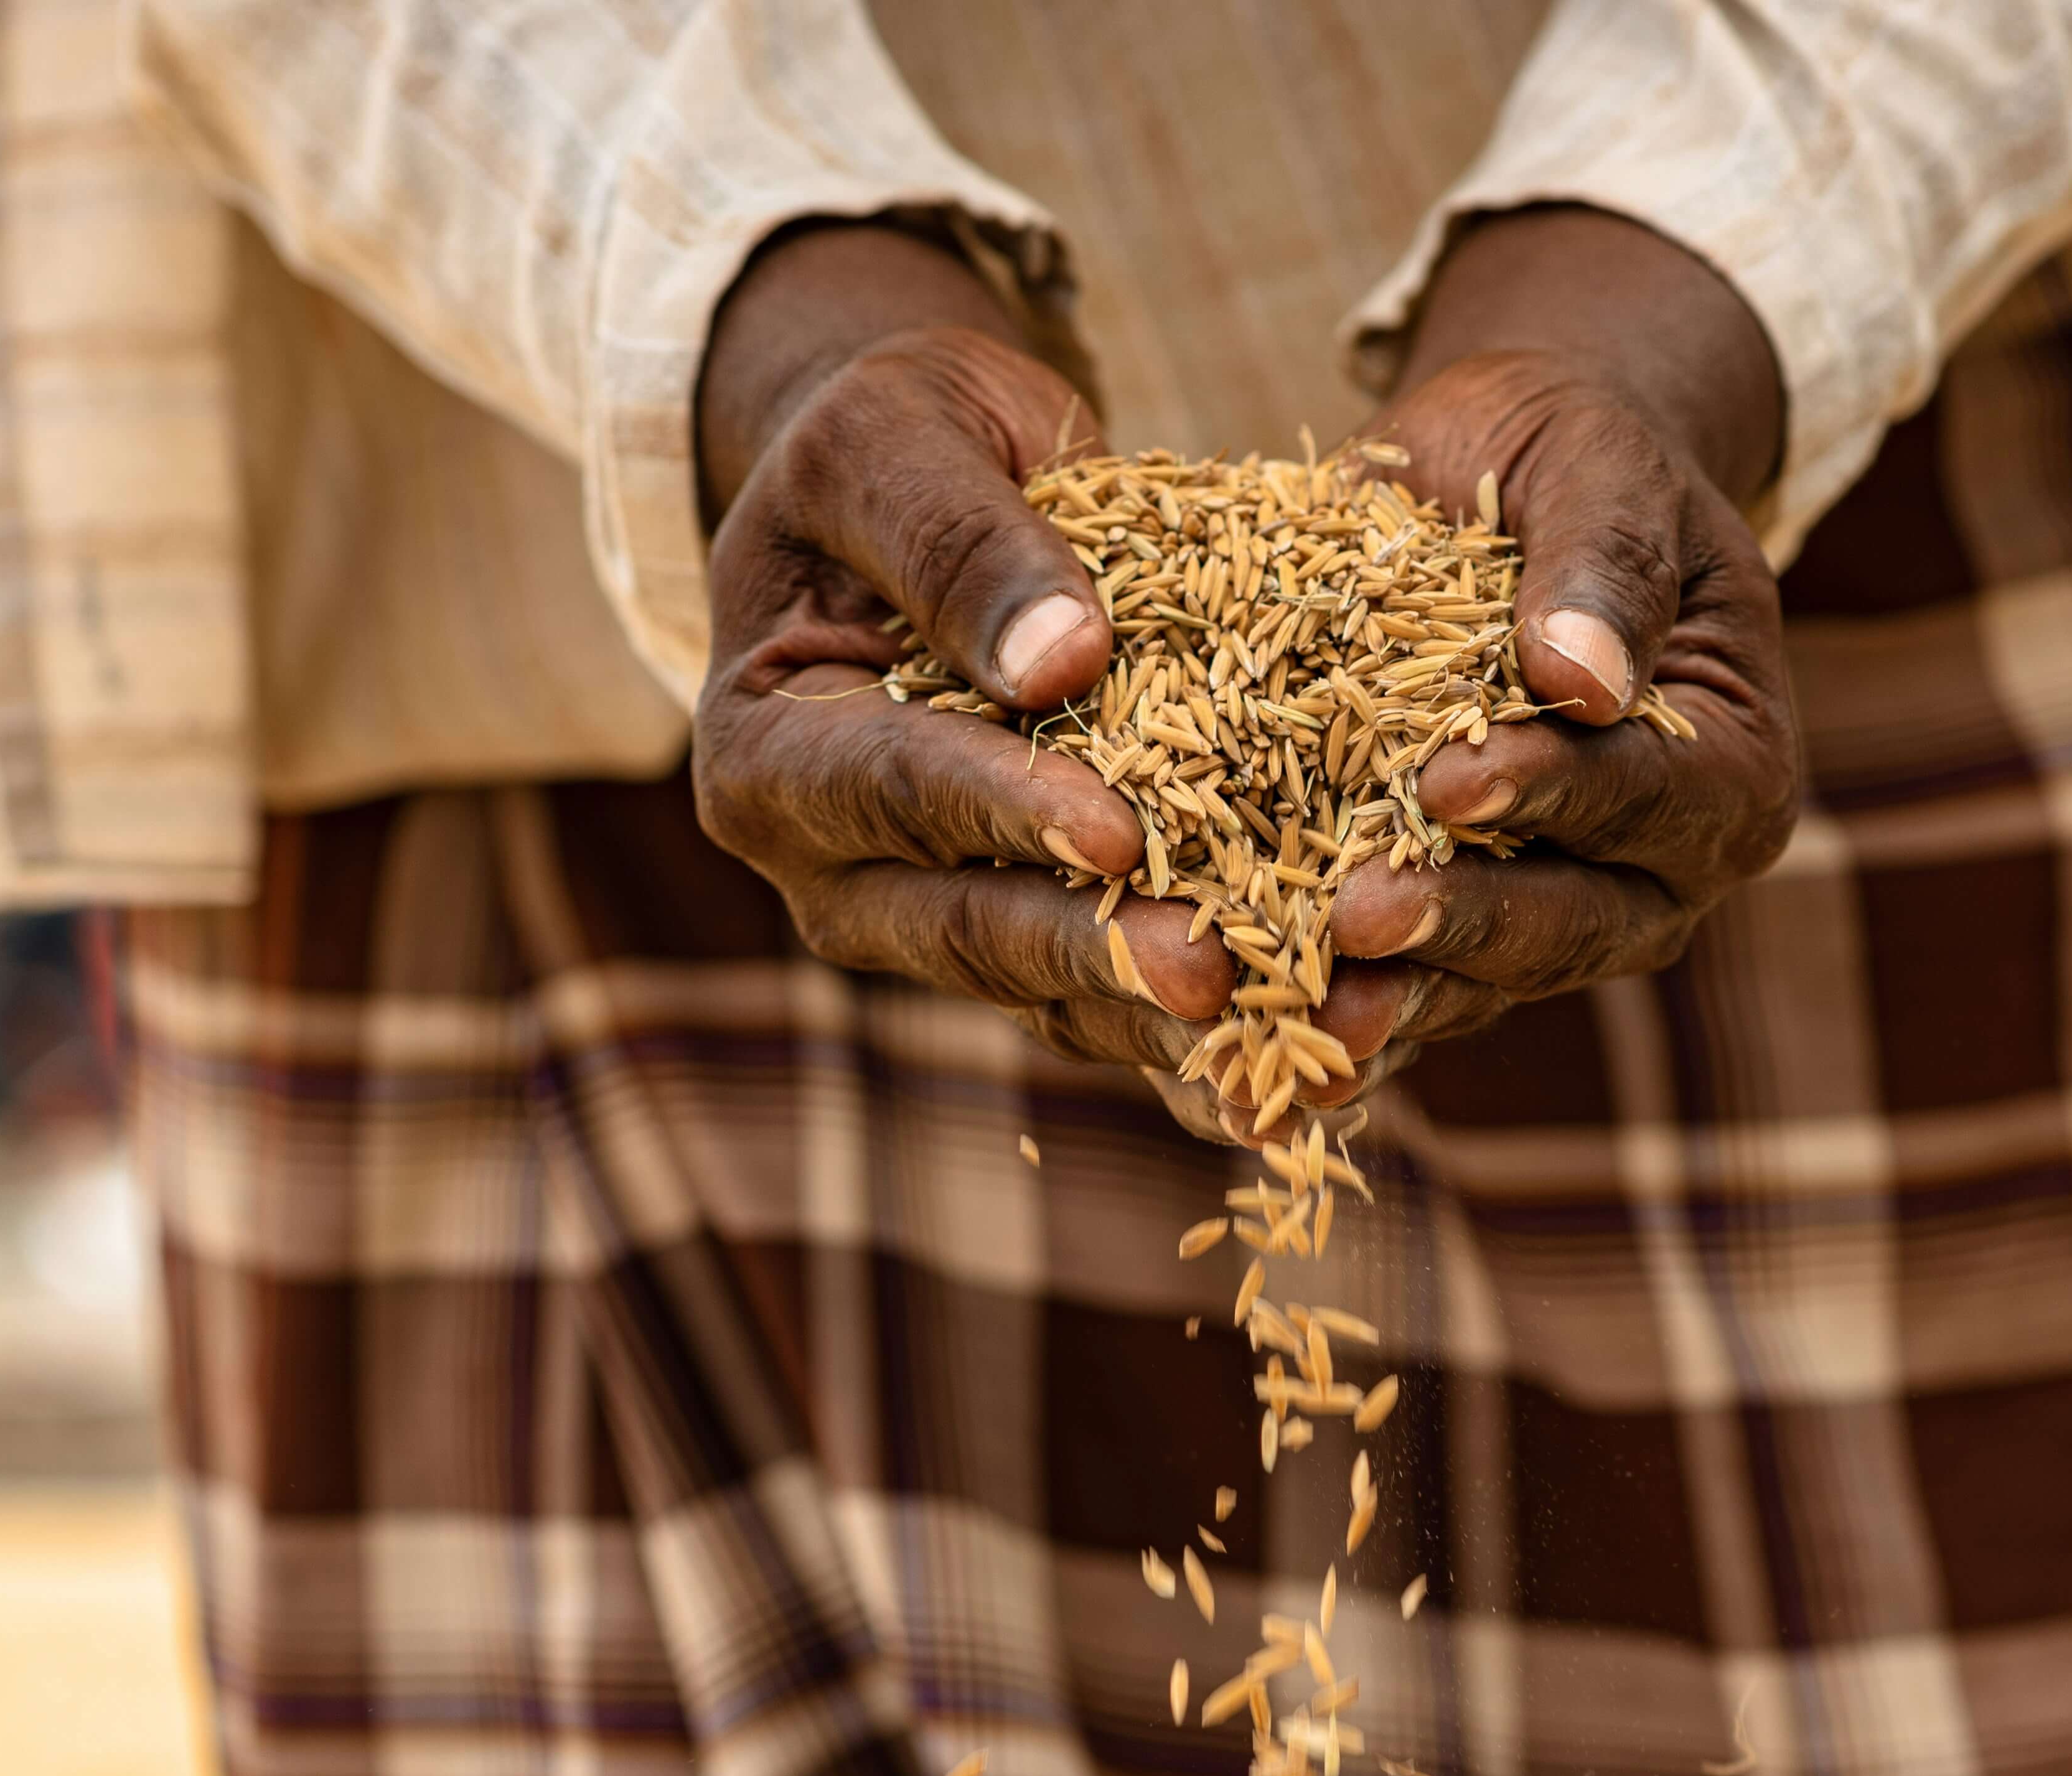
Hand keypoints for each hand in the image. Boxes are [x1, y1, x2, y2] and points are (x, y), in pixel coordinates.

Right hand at [688, 222, 1238, 1069]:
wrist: (922, 492)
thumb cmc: (895, 441)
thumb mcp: (901, 431)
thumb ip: (959, 538)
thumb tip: (1060, 662)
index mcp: (765, 747)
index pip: (887, 785)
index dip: (1000, 809)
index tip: (1117, 829)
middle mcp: (828, 866)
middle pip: (961, 927)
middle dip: (1092, 954)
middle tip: (1212, 978)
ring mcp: (923, 922)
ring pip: (1042, 993)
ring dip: (1162, 1022)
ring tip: (1283, 1038)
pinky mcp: (1020, 941)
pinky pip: (1105, 1001)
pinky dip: (1199, 1029)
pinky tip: (1305, 1049)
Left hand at [1317, 208, 1805, 1070]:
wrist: (1501, 483)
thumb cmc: (1569, 457)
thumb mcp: (1597, 464)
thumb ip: (1603, 560)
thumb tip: (1587, 679)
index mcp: (1731, 763)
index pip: (1648, 792)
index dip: (1553, 794)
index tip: (1453, 784)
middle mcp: (1661, 869)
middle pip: (1573, 920)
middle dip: (1465, 924)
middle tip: (1361, 919)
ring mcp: (1563, 916)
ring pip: (1485, 980)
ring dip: (1393, 1000)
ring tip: (1306, 1018)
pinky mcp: (1462, 934)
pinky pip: (1406, 987)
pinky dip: (1330, 1009)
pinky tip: (1249, 1036)